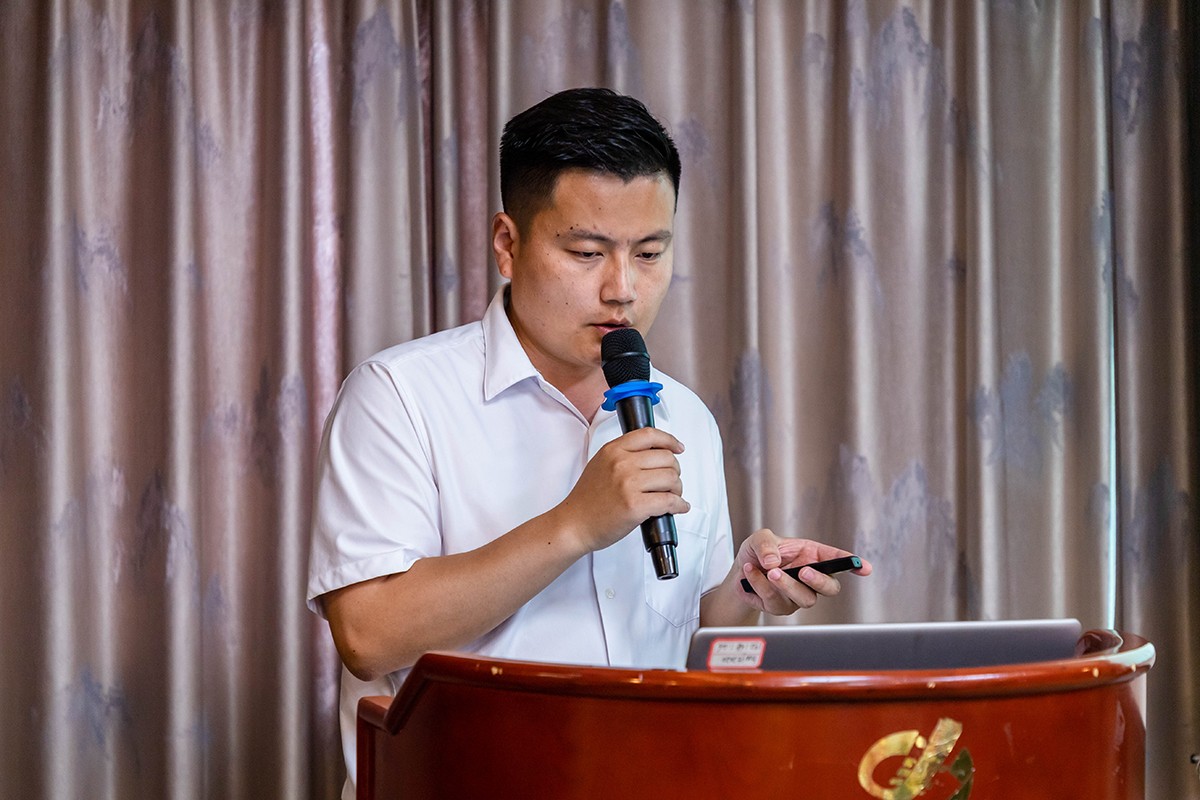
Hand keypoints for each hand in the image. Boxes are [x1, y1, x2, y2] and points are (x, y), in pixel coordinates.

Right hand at [554, 427, 689, 554]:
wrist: (574, 525)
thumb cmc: (586, 500)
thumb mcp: (600, 465)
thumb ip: (623, 455)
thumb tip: (653, 455)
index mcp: (613, 450)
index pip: (650, 435)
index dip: (669, 440)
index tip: (677, 447)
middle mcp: (621, 463)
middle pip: (666, 458)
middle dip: (675, 471)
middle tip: (672, 482)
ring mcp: (629, 484)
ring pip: (672, 478)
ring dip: (677, 489)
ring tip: (672, 496)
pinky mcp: (635, 506)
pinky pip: (670, 501)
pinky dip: (679, 505)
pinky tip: (678, 508)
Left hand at [735, 529, 871, 615]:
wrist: (738, 571)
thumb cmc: (757, 553)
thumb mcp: (761, 538)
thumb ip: (766, 544)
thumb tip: (773, 561)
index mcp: (811, 556)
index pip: (837, 560)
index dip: (853, 564)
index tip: (864, 568)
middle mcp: (809, 577)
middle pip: (830, 588)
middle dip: (820, 581)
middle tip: (804, 572)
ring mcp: (797, 595)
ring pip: (805, 598)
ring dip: (787, 585)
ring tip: (770, 571)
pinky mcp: (781, 607)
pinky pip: (776, 600)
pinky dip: (761, 585)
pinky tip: (751, 572)